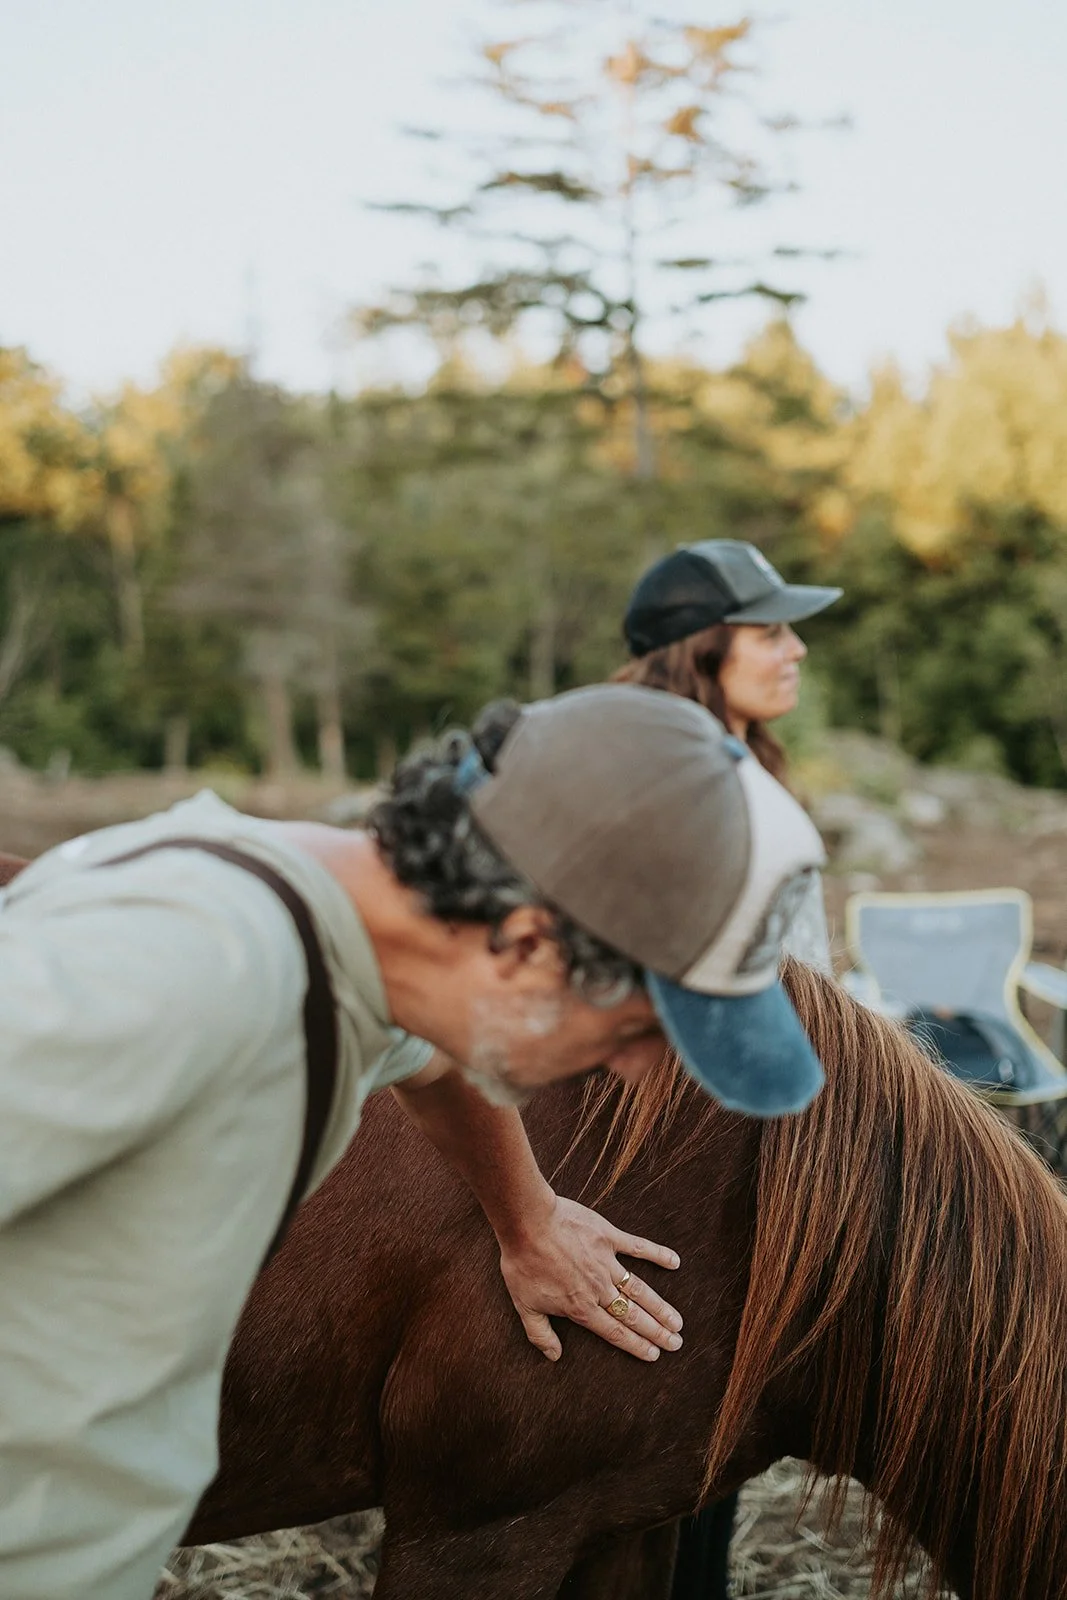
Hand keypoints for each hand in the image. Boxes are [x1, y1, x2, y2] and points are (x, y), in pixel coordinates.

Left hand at [498, 1193, 682, 1362]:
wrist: (527, 1223)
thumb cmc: (523, 1264)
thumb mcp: (524, 1305)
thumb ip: (540, 1334)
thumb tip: (554, 1356)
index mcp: (580, 1307)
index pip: (614, 1332)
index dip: (636, 1345)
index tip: (654, 1355)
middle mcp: (598, 1289)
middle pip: (633, 1315)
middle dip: (656, 1331)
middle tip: (676, 1343)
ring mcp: (606, 1263)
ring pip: (639, 1290)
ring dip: (660, 1306)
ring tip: (678, 1321)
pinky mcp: (608, 1237)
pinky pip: (637, 1247)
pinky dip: (657, 1254)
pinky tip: (675, 1262)